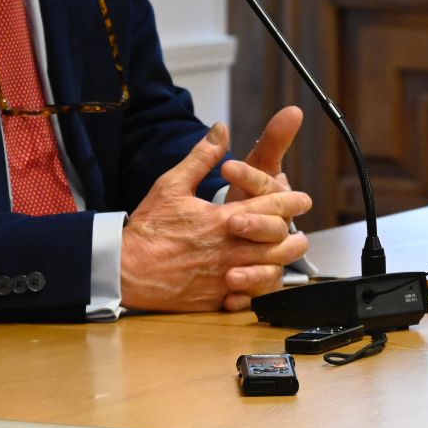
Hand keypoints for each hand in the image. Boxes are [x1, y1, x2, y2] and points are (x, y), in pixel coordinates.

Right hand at [121, 122, 311, 312]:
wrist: (125, 270)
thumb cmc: (148, 227)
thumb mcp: (172, 185)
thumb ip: (201, 157)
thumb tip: (221, 129)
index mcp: (222, 219)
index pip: (271, 207)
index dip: (292, 201)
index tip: (302, 199)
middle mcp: (229, 249)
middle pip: (279, 242)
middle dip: (294, 235)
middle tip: (298, 232)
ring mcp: (224, 276)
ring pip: (271, 271)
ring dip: (283, 261)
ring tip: (286, 255)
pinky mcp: (216, 298)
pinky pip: (250, 297)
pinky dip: (260, 288)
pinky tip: (260, 280)